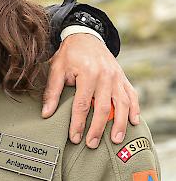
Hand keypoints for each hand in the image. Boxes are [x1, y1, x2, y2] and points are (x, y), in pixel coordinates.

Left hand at [42, 33, 139, 148]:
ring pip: (122, 104)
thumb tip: (46, 114)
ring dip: (119, 124)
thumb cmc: (69, 54)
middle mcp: (106, 76)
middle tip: (91, 144)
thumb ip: (52, 92)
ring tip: (115, 140)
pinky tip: (134, 122)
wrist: (85, 36)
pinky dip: (134, 109)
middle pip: (103, 108)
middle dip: (97, 128)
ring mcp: (117, 77)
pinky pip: (132, 95)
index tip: (74, 137)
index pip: (82, 104)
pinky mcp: (123, 78)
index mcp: (88, 73)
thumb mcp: (56, 69)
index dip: (78, 123)